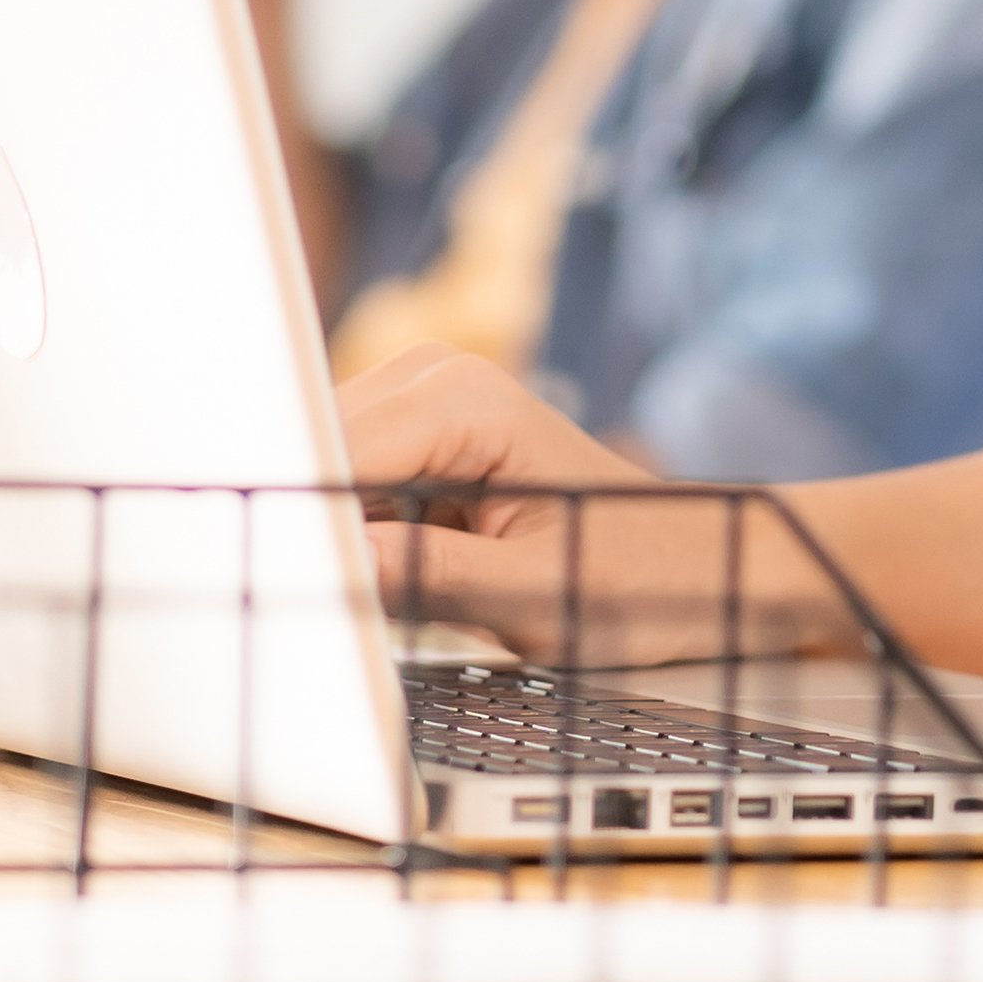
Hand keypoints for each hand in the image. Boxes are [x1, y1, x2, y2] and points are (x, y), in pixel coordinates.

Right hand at [344, 346, 834, 664]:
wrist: (702, 558)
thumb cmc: (638, 579)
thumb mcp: (530, 597)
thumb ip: (429, 575)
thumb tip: (338, 564)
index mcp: (464, 400)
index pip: (332, 451)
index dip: (297, 521)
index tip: (280, 585)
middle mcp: (435, 373)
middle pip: (313, 448)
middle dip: (307, 526)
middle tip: (322, 608)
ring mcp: (424, 392)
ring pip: (322, 462)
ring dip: (326, 530)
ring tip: (363, 595)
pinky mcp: (418, 429)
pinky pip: (350, 473)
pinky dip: (351, 527)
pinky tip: (382, 573)